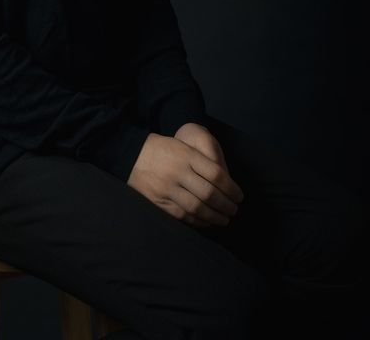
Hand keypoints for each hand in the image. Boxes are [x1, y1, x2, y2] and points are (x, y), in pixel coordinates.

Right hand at [126, 132, 243, 228]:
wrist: (131, 155)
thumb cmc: (162, 150)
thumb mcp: (183, 146)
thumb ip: (202, 161)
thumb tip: (227, 184)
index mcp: (186, 155)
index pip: (216, 174)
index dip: (231, 188)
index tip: (239, 196)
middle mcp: (177, 171)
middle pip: (209, 193)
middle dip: (226, 205)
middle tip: (234, 210)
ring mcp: (167, 188)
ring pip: (197, 207)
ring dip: (214, 217)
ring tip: (224, 219)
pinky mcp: (158, 201)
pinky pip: (183, 215)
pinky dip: (198, 221)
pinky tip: (206, 222)